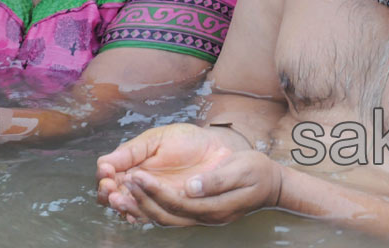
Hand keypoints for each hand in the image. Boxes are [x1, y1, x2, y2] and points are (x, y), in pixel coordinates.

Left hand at [122, 149, 281, 225]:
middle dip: (139, 201)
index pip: (177, 202)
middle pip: (165, 215)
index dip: (154, 191)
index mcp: (215, 207)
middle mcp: (204, 217)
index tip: (136, 175)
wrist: (271, 184)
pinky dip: (148, 207)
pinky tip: (134, 197)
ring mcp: (200, 217)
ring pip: (163, 218)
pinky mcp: (196, 211)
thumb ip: (217, 180)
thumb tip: (191, 187)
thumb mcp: (242, 170)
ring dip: (139, 207)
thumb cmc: (257, 172)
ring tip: (117, 193)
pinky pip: (168, 214)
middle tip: (117, 184)